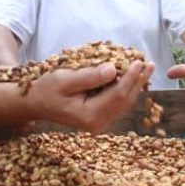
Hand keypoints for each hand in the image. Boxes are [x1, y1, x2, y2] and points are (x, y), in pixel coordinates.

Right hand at [30, 60, 154, 132]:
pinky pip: (117, 103)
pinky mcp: (98, 118)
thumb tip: (114, 70)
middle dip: (138, 81)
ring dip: (135, 85)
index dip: (131, 78)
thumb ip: (89, 76)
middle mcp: (97, 123)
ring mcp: (99, 123)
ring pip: (123, 102)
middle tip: (149, 63)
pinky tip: (132, 77)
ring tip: (145, 68)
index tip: (139, 61)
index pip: (117, 95)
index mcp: (89, 115)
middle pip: (124, 100)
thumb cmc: (46, 89)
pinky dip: (125, 89)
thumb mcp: (64, 79)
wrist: (35, 103)